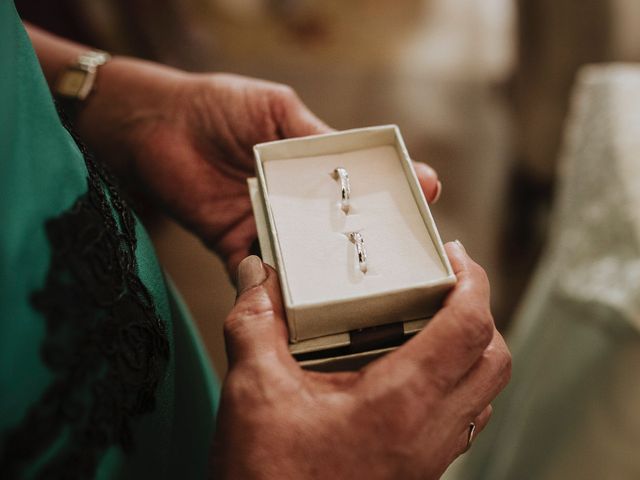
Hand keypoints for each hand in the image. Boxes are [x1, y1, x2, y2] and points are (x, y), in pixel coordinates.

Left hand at [76, 58, 441, 273]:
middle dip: (369, 241)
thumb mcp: (276, 108)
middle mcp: (297, 204)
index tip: (426, 191)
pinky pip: (259, 276)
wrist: (156, 127)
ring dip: (326, 271)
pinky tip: (298, 299)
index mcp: (311, 168)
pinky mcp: (236, 247)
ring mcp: (269, 229)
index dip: (392, 190)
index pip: (360, 184)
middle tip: (404, 252)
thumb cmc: (220, 106)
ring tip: (358, 284)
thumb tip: (358, 151)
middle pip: (338, 229)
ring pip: (305, 259)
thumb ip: (313, 134)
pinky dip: (274, 290)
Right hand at [211, 242, 510, 478]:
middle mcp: (428, 431)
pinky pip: (460, 419)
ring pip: (483, 392)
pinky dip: (452, 383)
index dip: (473, 282)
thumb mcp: (254, 392)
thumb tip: (257, 278)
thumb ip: (255, 324)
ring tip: (429, 322)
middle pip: (494, 359)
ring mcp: (429, 457)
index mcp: (400, 402)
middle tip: (444, 285)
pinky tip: (408, 373)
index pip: (470, 328)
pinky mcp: (418, 471)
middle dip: (480, 311)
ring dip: (470, 349)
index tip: (456, 256)